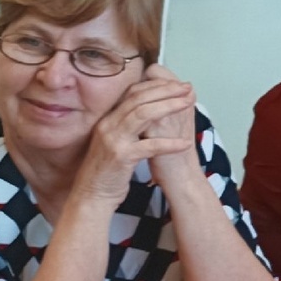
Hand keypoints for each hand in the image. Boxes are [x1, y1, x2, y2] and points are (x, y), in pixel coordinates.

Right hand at [75, 72, 196, 206]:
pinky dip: (169, 144)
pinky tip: (185, 143)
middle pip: (139, 98)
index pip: (132, 93)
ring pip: (143, 114)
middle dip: (166, 91)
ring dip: (169, 107)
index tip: (177, 85)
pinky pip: (149, 146)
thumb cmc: (108, 171)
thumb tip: (151, 111)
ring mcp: (113, 140)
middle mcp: (108, 125)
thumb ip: (128, 126)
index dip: (156, 86)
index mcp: (108, 120)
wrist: (92, 196)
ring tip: (188, 103)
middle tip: (186, 88)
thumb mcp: (116, 142)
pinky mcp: (121, 157)